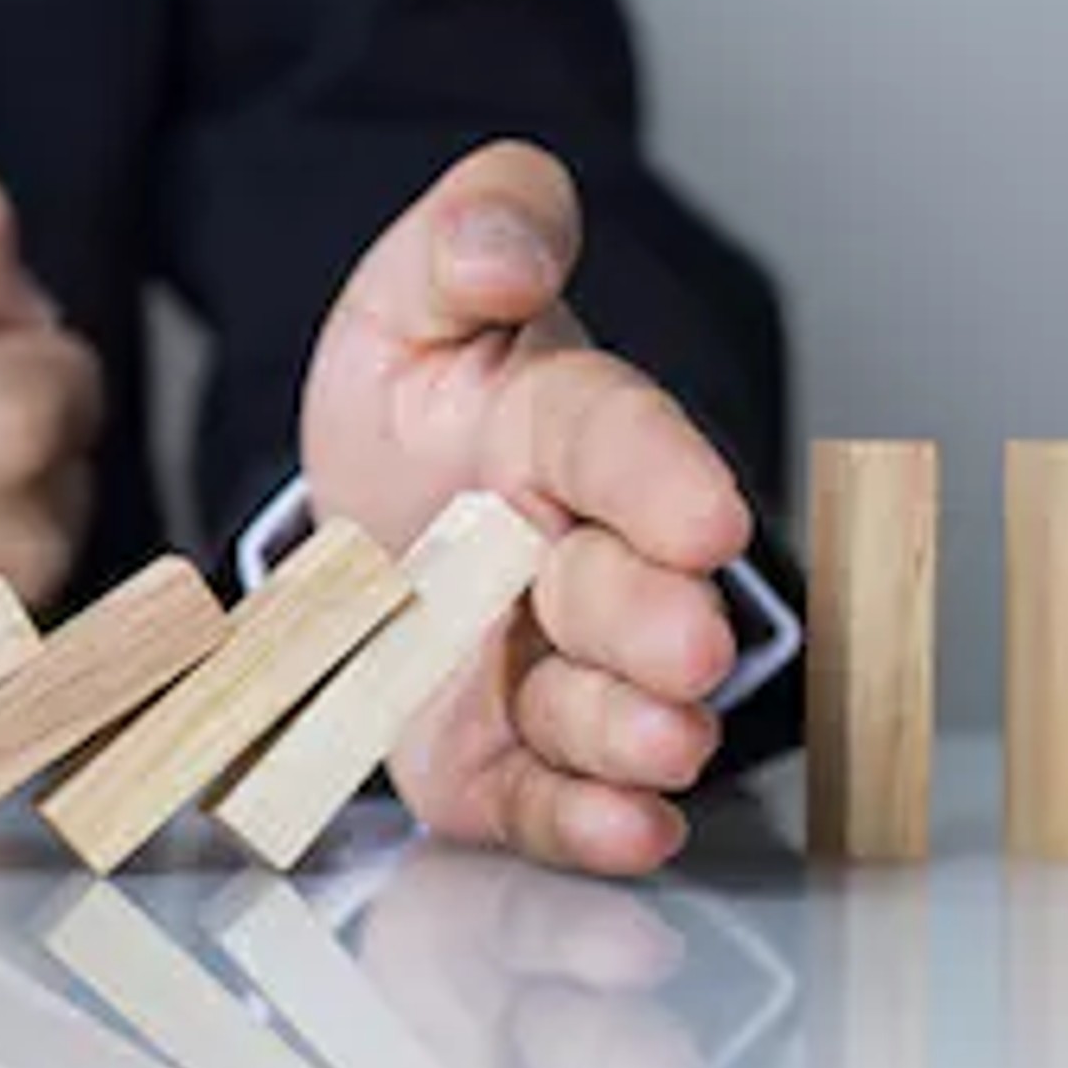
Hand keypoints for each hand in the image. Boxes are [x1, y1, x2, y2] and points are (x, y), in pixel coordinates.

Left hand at [299, 144, 755, 875]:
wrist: (366, 508)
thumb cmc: (420, 400)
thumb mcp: (413, 293)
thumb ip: (473, 236)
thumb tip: (504, 250)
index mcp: (563, 428)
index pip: (616, 438)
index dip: (659, 476)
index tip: (701, 516)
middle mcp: (575, 554)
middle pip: (620, 588)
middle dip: (657, 623)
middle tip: (688, 648)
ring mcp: (540, 663)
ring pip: (596, 705)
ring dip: (633, 734)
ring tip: (667, 749)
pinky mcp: (491, 754)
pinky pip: (539, 794)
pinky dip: (584, 820)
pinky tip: (627, 832)